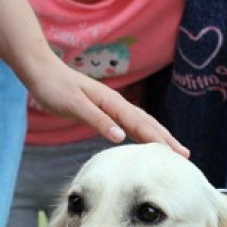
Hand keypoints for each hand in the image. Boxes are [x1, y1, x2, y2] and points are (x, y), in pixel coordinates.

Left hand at [27, 51, 189, 155]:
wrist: (41, 71)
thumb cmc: (54, 88)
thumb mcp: (74, 105)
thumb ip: (97, 120)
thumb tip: (120, 136)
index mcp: (112, 103)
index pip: (141, 124)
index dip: (159, 140)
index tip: (175, 154)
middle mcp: (116, 104)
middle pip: (148, 123)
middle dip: (167, 139)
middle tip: (186, 155)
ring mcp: (112, 106)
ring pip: (142, 123)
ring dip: (159, 137)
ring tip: (174, 150)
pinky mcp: (104, 110)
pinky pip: (130, 124)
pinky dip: (143, 133)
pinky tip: (146, 142)